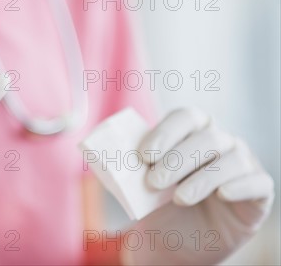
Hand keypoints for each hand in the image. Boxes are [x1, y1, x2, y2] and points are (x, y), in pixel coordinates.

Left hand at [122, 108, 274, 264]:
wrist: (178, 241)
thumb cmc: (159, 204)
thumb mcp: (140, 183)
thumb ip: (129, 164)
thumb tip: (100, 150)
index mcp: (194, 130)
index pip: (186, 116)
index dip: (166, 132)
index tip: (144, 155)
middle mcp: (222, 142)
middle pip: (207, 137)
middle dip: (177, 159)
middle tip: (152, 181)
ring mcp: (244, 165)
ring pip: (232, 158)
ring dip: (202, 177)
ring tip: (178, 198)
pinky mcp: (259, 192)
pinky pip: (259, 182)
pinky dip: (240, 185)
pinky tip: (221, 195)